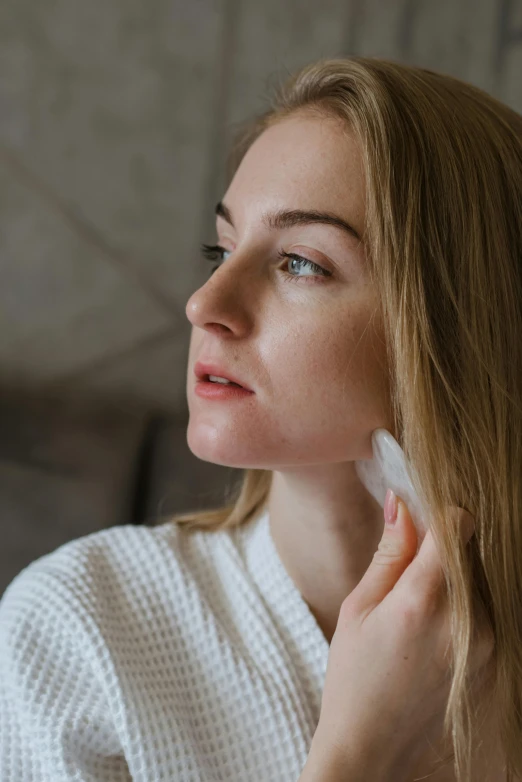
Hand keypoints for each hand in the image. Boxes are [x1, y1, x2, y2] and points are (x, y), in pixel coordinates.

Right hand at [311, 492, 494, 780]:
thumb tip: (403, 503)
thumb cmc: (353, 676)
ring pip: (480, 575)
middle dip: (442, 543)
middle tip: (409, 561)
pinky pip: (485, 606)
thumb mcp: (357, 608)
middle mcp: (465, 621)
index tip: (417, 519)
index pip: (457, 526)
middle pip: (470, 548)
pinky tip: (432, 623)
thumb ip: (389, 553)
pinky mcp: (496, 659)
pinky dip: (463, 599)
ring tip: (417, 599)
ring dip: (454, 571)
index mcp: (422, 603)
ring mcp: (487, 643)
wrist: (374, 748)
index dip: (437, 513)